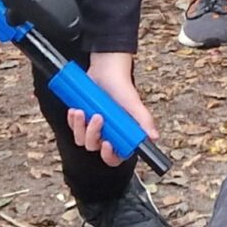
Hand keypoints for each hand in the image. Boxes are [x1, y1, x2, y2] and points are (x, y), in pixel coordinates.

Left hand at [64, 53, 156, 168]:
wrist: (105, 69)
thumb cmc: (122, 87)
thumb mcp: (134, 104)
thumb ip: (143, 120)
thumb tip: (154, 137)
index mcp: (123, 134)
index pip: (117, 156)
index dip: (110, 155)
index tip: (107, 144)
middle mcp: (109, 134)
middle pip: (95, 147)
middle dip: (93, 134)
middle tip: (97, 117)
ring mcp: (94, 127)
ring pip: (82, 139)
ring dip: (79, 127)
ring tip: (81, 111)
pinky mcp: (82, 119)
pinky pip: (73, 128)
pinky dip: (72, 121)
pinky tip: (75, 110)